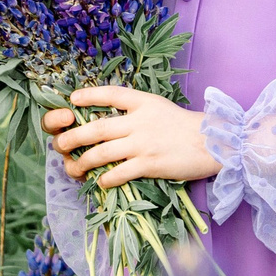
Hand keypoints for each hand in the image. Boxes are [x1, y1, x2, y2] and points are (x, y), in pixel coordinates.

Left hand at [43, 85, 217, 187]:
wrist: (214, 142)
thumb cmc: (186, 126)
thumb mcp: (160, 108)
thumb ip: (137, 110)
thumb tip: (109, 118)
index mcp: (144, 102)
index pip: (111, 94)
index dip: (89, 95)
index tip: (72, 99)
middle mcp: (140, 121)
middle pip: (97, 128)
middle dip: (73, 137)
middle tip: (60, 144)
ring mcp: (144, 143)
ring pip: (102, 152)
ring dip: (83, 162)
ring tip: (74, 167)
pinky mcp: (150, 164)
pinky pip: (120, 172)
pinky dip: (106, 179)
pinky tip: (100, 182)